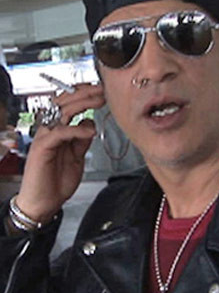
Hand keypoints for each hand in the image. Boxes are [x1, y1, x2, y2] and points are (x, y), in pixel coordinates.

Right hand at [16, 84, 105, 222]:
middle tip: (102, 90)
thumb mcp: (77, 156)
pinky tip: (89, 131)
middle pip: (64, 102)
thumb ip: (82, 140)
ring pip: (61, 111)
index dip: (84, 95)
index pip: (68, 104)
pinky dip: (76, 129)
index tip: (101, 91)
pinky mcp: (42, 147)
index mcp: (57, 129)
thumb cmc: (56, 181)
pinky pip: (60, 132)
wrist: (44, 202)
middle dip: (85, 93)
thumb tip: (90, 124)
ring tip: (99, 101)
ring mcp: (44, 137)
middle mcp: (49, 129)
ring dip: (82, 103)